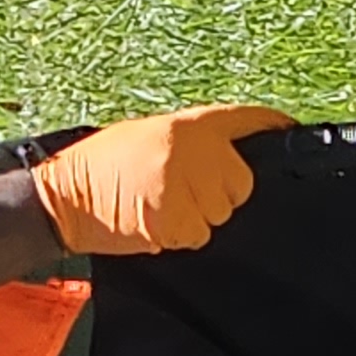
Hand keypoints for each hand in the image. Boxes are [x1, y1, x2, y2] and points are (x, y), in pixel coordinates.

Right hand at [31, 105, 296, 255]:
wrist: (64, 197)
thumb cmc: (104, 166)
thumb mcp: (149, 138)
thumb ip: (192, 144)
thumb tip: (232, 156)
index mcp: (185, 123)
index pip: (243, 120)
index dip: (272, 126)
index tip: (291, 130)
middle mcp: (190, 148)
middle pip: (240, 182)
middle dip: (219, 193)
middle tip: (180, 190)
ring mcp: (182, 182)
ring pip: (220, 213)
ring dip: (197, 216)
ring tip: (159, 204)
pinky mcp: (173, 216)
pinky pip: (198, 235)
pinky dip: (180, 235)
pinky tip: (153, 222)